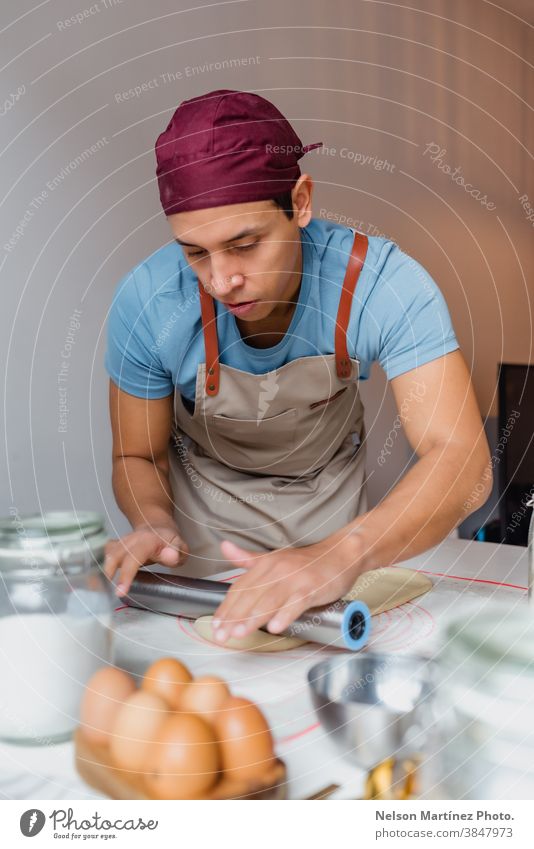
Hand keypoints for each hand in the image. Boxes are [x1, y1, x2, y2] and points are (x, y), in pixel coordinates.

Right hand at [103, 523, 188, 596]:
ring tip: (97, 588)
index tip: (120, 592)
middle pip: (115, 554)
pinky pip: (105, 553)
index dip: (126, 574)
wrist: (158, 527)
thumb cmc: (170, 542)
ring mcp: (122, 541)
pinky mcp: (116, 545)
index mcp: (148, 541)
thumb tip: (170, 556)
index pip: (134, 556)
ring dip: (102, 570)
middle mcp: (132, 539)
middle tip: (107, 593)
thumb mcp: (180, 546)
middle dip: (109, 572)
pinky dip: (100, 564)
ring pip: (108, 553)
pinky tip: (96, 579)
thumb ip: (177, 552)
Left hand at [211, 533, 365, 643]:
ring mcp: (294, 578)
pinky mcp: (312, 587)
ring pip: (270, 599)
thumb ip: (248, 558)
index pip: (240, 587)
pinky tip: (274, 627)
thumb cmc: (307, 561)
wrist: (340, 554)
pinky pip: (296, 603)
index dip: (227, 607)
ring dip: (253, 618)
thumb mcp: (274, 557)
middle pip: (251, 595)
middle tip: (222, 635)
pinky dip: (284, 615)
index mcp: (266, 564)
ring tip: (240, 633)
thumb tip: (223, 547)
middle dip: (234, 616)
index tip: (216, 625)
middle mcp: (277, 569)